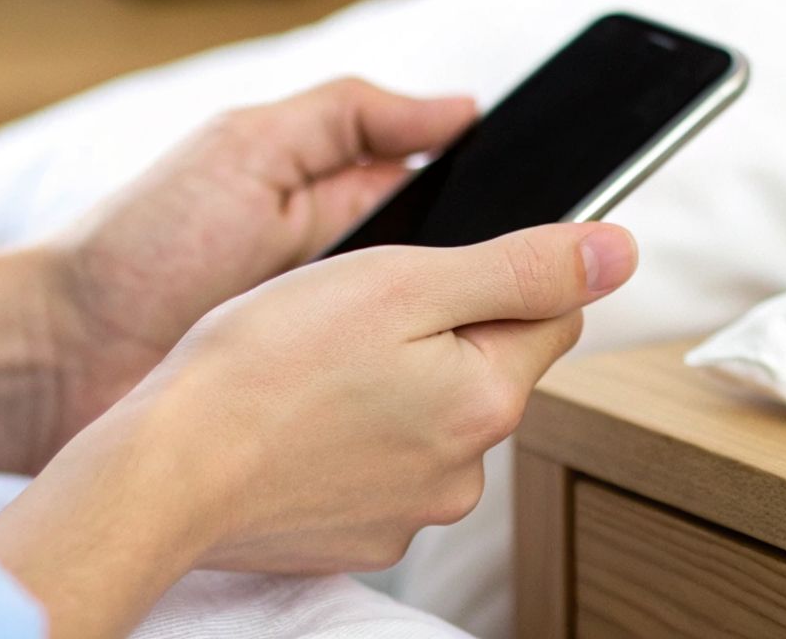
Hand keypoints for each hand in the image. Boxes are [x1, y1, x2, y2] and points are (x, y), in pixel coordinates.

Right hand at [0, 222, 637, 638]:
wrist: (165, 471)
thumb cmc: (266, 364)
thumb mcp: (404, 282)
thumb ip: (522, 265)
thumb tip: (620, 252)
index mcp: (488, 396)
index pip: (548, 312)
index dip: (492, 275)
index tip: (425, 275)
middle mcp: (464, 469)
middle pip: (483, 367)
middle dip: (432, 333)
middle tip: (350, 318)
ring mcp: (408, 510)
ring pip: (425, 416)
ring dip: (387, 386)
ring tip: (310, 372)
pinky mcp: (355, 535)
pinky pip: (375, 465)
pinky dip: (346, 437)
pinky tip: (297, 420)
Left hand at [44, 78, 477, 444]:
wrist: (57, 356)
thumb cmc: (141, 243)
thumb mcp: (246, 147)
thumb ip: (350, 116)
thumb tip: (461, 110)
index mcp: (343, 204)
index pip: (453, 204)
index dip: (497, 211)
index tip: (540, 219)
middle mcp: (352, 284)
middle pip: (454, 287)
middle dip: (475, 288)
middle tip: (479, 293)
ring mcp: (341, 359)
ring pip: (434, 357)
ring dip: (442, 353)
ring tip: (441, 345)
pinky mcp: (327, 424)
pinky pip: (394, 416)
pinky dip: (406, 407)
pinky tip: (406, 397)